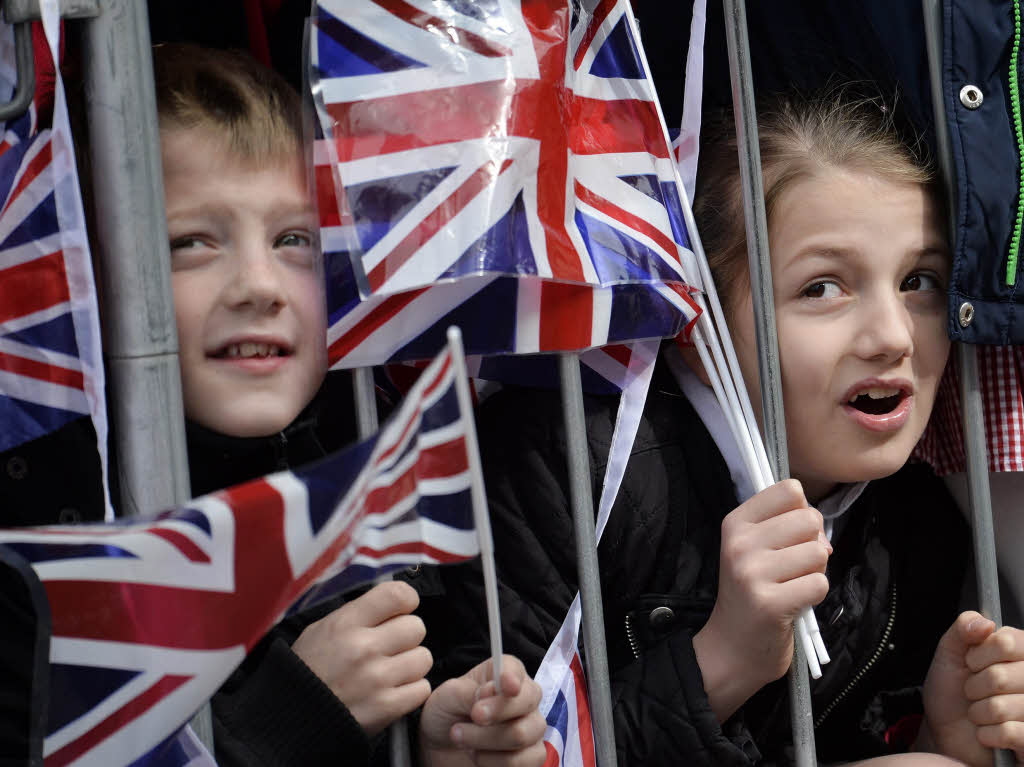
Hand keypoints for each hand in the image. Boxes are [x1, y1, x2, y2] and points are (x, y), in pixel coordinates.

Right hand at [291, 581, 431, 735]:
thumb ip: (357, 614)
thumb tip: (391, 603)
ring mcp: (376, 679)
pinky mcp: (386, 707)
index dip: (406, 600)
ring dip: (411, 665)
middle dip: (407, 636)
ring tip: (390, 671)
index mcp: (346, 623)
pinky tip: (392, 691)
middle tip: (391, 647)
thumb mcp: (320, 630)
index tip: (401, 610)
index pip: (397, 595)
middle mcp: (363, 648)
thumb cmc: (307, 671)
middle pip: (417, 627)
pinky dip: (411, 691)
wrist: (290, 722)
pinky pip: (422, 688)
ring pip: (423, 658)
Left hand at [419, 656, 545, 766]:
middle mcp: (524, 697)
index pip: (516, 669)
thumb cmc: (447, 713)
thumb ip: (469, 692)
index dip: (512, 677)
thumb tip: (491, 692)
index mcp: (504, 673)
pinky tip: (479, 756)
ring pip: (522, 734)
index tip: (506, 686)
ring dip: (486, 740)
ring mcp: (531, 727)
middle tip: (473, 717)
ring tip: (462, 739)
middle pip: (527, 701)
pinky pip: (527, 761)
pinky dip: (496, 762)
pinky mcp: (530, 756)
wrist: (440, 746)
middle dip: (496, 712)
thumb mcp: (448, 697)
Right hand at [693, 479, 830, 721]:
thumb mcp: (754, 549)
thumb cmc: (751, 593)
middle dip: (812, 543)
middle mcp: (740, 543)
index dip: (802, 512)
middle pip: (809, 519)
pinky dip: (815, 595)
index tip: (789, 536)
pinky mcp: (770, 603)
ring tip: (792, 586)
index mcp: (735, 523)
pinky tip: (794, 603)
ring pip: (818, 552)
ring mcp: (752, 573)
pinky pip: (820, 584)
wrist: (732, 648)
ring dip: (814, 571)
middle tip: (793, 567)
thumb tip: (821, 531)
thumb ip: (785, 526)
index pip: (789, 489)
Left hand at [921, 611, 1023, 764]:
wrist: (946, 729)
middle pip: (1000, 677)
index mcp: (1022, 652)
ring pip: (1001, 707)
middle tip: (973, 691)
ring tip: (980, 711)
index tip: (971, 663)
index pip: (1007, 642)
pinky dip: (987, 734)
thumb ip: (963, 630)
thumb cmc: (952, 690)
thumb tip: (985, 623)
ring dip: (979, 712)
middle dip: (974, 686)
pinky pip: (1008, 733)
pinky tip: (988, 732)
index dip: (979, 655)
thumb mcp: (949, 653)